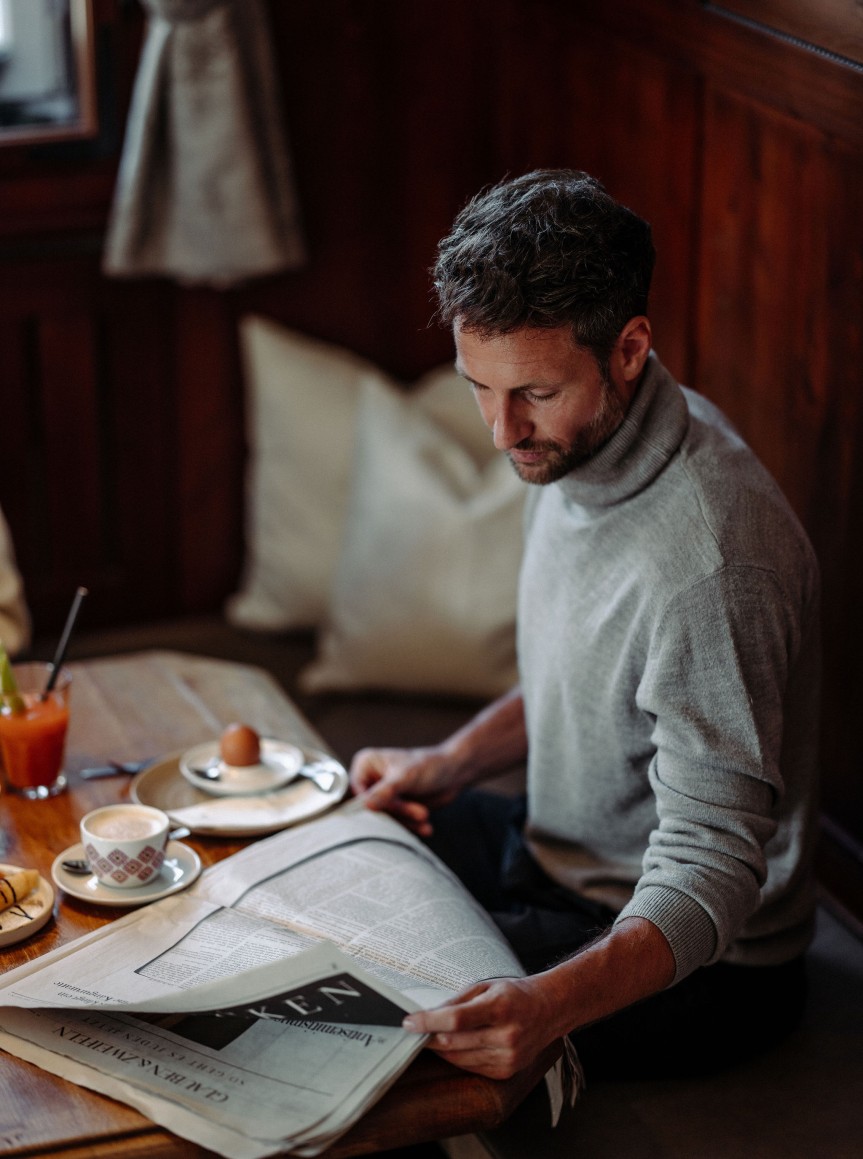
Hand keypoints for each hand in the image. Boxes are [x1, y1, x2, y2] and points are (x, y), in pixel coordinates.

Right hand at [349, 745, 461, 835]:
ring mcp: (382, 794)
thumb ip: (386, 791)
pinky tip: (426, 827)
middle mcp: (370, 778)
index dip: (373, 805)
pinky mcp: (395, 807)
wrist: (454, 772)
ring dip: (406, 820)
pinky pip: (395, 822)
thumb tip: (365, 805)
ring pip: (385, 817)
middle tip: (420, 813)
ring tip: (424, 815)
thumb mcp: (406, 777)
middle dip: (397, 812)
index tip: (391, 810)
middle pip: (370, 807)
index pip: (357, 793)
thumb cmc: (429, 766)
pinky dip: (410, 825)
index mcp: (366, 763)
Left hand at [401, 975, 565, 1079]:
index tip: (409, 1022)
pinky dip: (457, 1057)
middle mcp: (506, 1036)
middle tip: (415, 1029)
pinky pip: (470, 1067)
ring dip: (440, 1048)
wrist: (549, 1010)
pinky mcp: (506, 1071)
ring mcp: (508, 1057)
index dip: (428, 1022)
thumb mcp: (486, 986)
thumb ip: (457, 1001)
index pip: (456, 1020)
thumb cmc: (514, 994)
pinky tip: (454, 1045)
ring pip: (458, 1058)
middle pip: (453, 1042)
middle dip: (429, 1037)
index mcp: (500, 1008)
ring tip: (432, 1036)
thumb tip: (429, 1015)